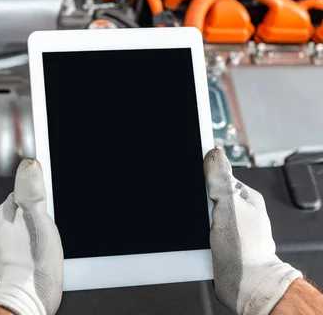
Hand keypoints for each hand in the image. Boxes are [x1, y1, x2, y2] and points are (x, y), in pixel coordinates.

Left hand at [0, 159, 63, 314]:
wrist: (29, 298)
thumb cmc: (31, 262)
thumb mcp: (35, 216)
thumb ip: (30, 189)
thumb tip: (29, 163)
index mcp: (2, 213)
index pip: (25, 191)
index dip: (43, 195)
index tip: (51, 204)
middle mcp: (2, 228)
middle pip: (31, 208)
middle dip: (45, 214)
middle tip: (51, 227)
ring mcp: (10, 244)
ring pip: (34, 226)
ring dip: (46, 231)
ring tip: (50, 242)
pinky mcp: (21, 259)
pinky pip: (35, 242)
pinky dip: (45, 245)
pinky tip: (49, 252)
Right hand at [205, 148, 301, 314]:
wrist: (246, 286)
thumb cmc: (245, 250)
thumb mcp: (230, 206)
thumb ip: (221, 179)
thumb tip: (214, 153)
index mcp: (245, 196)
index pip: (218, 175)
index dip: (202, 175)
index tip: (192, 179)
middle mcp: (237, 211)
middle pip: (206, 194)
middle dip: (195, 201)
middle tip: (199, 212)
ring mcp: (227, 228)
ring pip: (199, 214)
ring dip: (192, 221)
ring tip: (199, 230)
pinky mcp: (217, 244)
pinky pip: (197, 233)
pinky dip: (192, 236)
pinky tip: (194, 240)